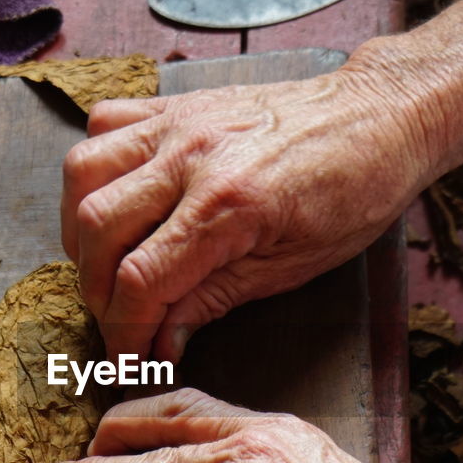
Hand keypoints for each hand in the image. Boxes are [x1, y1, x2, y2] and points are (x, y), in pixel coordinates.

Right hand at [60, 58, 432, 361]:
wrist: (382, 116)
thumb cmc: (353, 193)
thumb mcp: (291, 268)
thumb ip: (213, 301)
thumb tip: (158, 343)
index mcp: (230, 205)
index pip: (141, 281)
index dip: (124, 332)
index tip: (127, 359)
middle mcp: (192, 156)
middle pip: (98, 230)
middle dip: (96, 292)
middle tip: (119, 320)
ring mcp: (178, 122)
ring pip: (83, 173)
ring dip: (81, 231)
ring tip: (106, 264)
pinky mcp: (176, 103)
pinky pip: (103, 124)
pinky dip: (94, 168)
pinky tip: (118, 199)